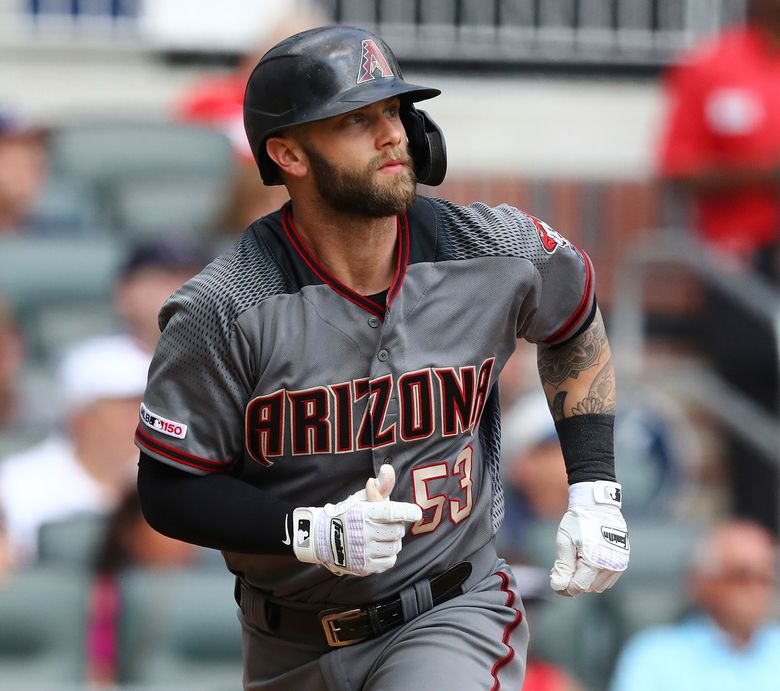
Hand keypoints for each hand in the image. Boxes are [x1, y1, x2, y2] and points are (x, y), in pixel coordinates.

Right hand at [292, 465, 421, 575]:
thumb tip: (388, 468)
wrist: (321, 538)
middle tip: (388, 523)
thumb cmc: (346, 514)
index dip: (407, 512)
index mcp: (365, 512)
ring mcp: (364, 551)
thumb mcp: (360, 498)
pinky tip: (380, 548)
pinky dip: (389, 554)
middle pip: (397, 530)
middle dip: (396, 525)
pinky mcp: (364, 566)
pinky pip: (390, 561)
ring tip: (382, 535)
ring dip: (393, 540)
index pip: (392, 512)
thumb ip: (379, 486)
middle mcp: (365, 532)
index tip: (416, 513)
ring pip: (395, 546)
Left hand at [550, 481, 629, 596]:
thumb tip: (559, 587)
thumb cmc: (578, 521)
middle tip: (565, 565)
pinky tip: (587, 560)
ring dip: (586, 579)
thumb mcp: (565, 541)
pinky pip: (608, 579)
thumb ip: (563, 566)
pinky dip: (596, 575)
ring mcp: (619, 564)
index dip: (565, 587)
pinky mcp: (623, 561)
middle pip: (588, 588)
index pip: (578, 587)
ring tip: (577, 560)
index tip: (556, 578)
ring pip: (598, 586)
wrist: (598, 505)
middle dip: (574, 581)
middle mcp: (610, 566)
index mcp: (594, 561)